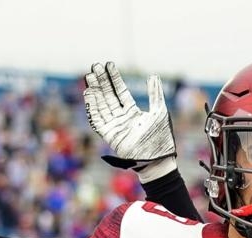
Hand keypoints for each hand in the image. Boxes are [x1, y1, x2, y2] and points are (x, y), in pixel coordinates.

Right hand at [83, 62, 176, 181]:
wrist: (158, 160)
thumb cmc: (161, 138)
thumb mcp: (159, 112)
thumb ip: (155, 94)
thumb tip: (153, 75)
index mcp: (132, 112)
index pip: (120, 91)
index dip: (114, 78)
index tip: (108, 64)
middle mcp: (121, 118)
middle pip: (108, 96)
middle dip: (102, 81)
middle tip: (95, 66)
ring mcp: (115, 126)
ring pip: (101, 105)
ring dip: (95, 91)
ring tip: (90, 76)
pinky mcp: (109, 135)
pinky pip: (98, 120)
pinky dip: (93, 107)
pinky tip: (89, 94)